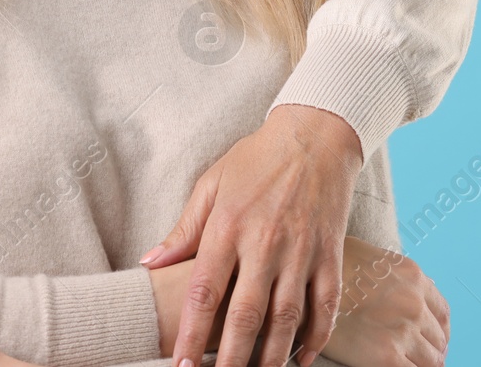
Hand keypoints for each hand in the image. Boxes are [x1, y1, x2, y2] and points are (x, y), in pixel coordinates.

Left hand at [140, 104, 363, 366]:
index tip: (181, 365)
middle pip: (246, 315)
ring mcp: (302, 251)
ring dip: (271, 358)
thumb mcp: (210, 185)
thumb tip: (149, 263)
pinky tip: (300, 361)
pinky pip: (326, 307)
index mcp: (229, 226)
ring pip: (287, 319)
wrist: (314, 137)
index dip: (192, 334)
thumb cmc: (255, 161)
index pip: (205, 291)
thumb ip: (183, 229)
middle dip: (231, 359)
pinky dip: (315, 339)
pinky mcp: (331, 255)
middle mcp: (266, 243)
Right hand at [321, 238, 448, 366]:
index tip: (430, 339)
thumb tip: (392, 286)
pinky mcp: (387, 356)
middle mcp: (414, 302)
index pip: (442, 311)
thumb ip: (388, 272)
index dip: (438, 329)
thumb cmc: (323, 267)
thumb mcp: (365, 255)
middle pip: (439, 338)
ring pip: (433, 361)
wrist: (297, 288)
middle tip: (417, 358)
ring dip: (423, 365)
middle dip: (430, 350)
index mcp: (412, 276)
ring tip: (406, 365)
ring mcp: (404, 330)